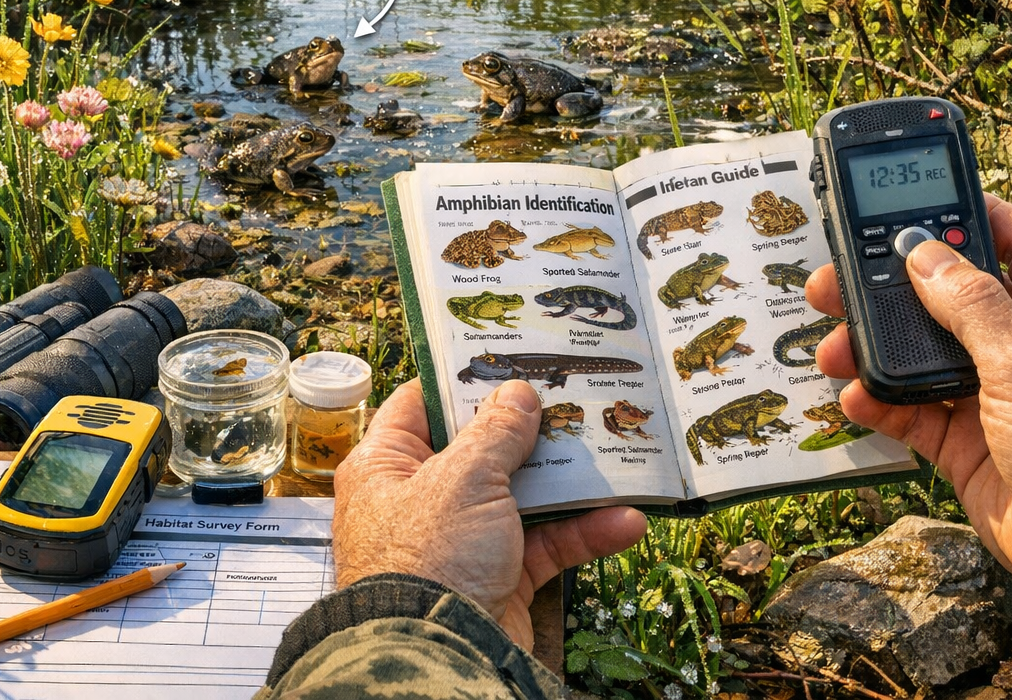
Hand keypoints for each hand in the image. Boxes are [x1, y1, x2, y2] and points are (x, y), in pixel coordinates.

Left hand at [332, 378, 647, 647]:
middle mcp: (420, 500)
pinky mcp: (498, 579)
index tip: (509, 355)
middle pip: (481, 450)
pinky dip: (583, 533)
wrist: (439, 657)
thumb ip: (496, 432)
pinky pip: (545, 545)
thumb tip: (518, 394)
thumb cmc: (428, 561)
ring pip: (522, 496)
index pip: (421, 405)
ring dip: (569, 480)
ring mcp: (461, 541)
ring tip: (614, 451)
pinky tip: (624, 520)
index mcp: (387, 465)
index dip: (462, 379)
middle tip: (575, 397)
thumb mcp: (462, 478)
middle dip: (532, 430)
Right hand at [807, 194, 1011, 585]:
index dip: (977, 217)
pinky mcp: (964, 443)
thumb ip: (968, 303)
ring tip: (832, 345)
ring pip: (919, 354)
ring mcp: (992, 397)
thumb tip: (921, 250)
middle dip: (894, 286)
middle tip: (841, 275)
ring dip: (873, 347)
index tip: (926, 198)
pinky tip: (857, 396)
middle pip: (949, 298)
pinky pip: (910, 412)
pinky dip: (879, 403)